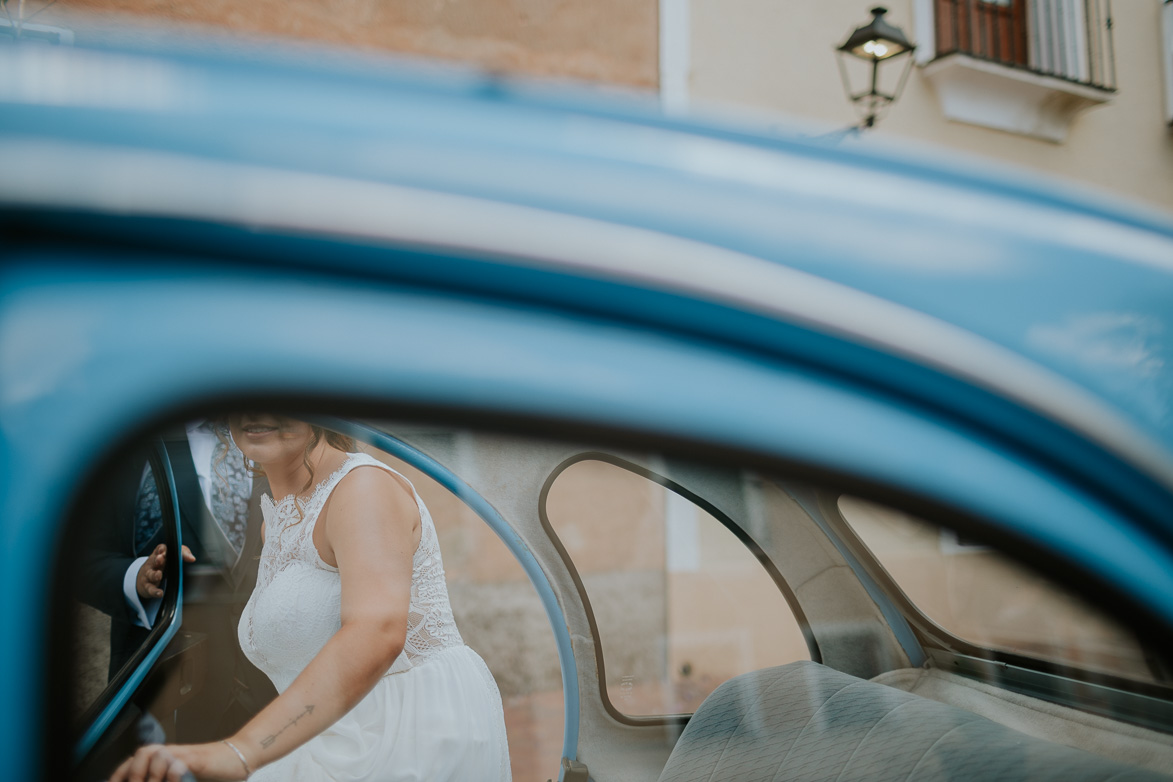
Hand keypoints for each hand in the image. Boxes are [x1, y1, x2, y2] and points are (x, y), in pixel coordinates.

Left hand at [107, 741, 250, 781]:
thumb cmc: (213, 771)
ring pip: (156, 755)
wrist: (240, 756)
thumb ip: (170, 778)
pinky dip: (170, 773)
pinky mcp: (198, 760)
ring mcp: (185, 755)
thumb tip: (151, 780)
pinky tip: (173, 778)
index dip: (120, 774)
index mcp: (167, 758)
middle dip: (132, 774)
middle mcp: (173, 753)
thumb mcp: (185, 777)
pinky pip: (178, 763)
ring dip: (148, 773)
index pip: (135, 760)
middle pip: (143, 753)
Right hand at [136, 544, 195, 599]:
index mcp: (159, 555)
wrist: (144, 580)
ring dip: (154, 575)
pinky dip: (155, 591)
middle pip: (154, 560)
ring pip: (150, 574)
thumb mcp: (172, 557)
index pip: (160, 549)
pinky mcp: (148, 587)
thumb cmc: (163, 565)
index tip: (164, 550)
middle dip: (157, 559)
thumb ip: (183, 554)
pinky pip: (151, 589)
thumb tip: (192, 559)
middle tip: (161, 558)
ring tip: (159, 575)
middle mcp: (153, 564)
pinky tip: (160, 593)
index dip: (161, 549)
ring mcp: (148, 575)